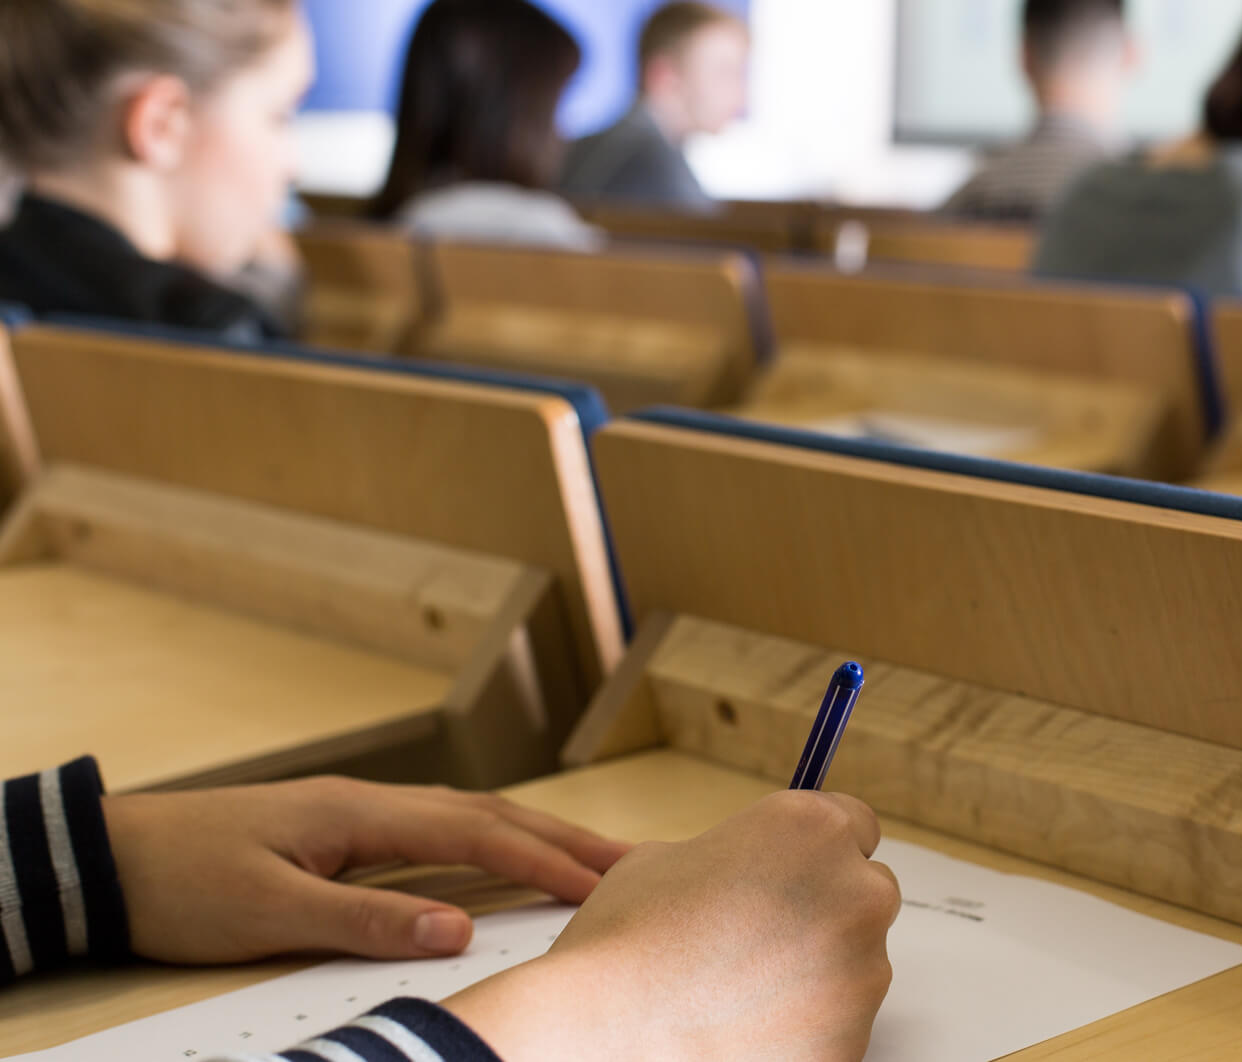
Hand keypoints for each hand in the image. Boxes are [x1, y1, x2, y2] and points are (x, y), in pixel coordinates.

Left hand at [103, 777, 629, 962]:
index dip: (544, 861)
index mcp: (362, 815)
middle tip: (634, 860)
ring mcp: (361, 813)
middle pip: (491, 815)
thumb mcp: (269, 914)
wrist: (113, 857)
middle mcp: (373, 803)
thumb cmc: (183, 884)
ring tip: (592, 857)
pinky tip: (508, 854)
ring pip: (471, 817)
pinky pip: (442, 831)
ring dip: (536, 835)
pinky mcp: (346, 831)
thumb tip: (457, 932)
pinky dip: (494, 839)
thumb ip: (366, 921)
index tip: (602, 886)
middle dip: (565, 838)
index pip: (478, 836)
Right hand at [443, 791, 899, 1061]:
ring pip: (859, 965)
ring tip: (742, 992)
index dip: (819, 852)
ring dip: (818, 974)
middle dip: (826, 911)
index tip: (796, 874)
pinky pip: (842, 1027)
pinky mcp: (852, 1041)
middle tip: (760, 940)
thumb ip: (733, 851)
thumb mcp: (668, 857)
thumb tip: (747, 865)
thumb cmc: (622, 944)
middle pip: (866, 894)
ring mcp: (862, 973)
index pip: (857, 826)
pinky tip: (749, 1029)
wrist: (599, 1033)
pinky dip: (808, 1030)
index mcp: (812, 830)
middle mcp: (854, 893)